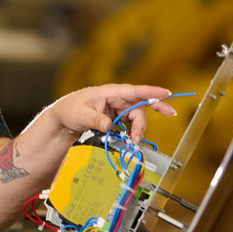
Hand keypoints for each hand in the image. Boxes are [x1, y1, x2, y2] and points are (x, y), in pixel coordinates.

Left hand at [44, 84, 177, 142]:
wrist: (62, 119)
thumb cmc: (69, 109)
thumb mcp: (81, 114)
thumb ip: (96, 120)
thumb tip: (109, 125)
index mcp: (109, 92)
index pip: (134, 90)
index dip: (151, 92)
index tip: (166, 93)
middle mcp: (116, 99)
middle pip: (140, 104)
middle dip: (155, 109)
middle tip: (170, 114)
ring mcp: (116, 109)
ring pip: (136, 117)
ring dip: (138, 129)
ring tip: (133, 141)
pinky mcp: (115, 119)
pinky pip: (129, 125)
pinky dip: (131, 132)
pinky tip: (129, 140)